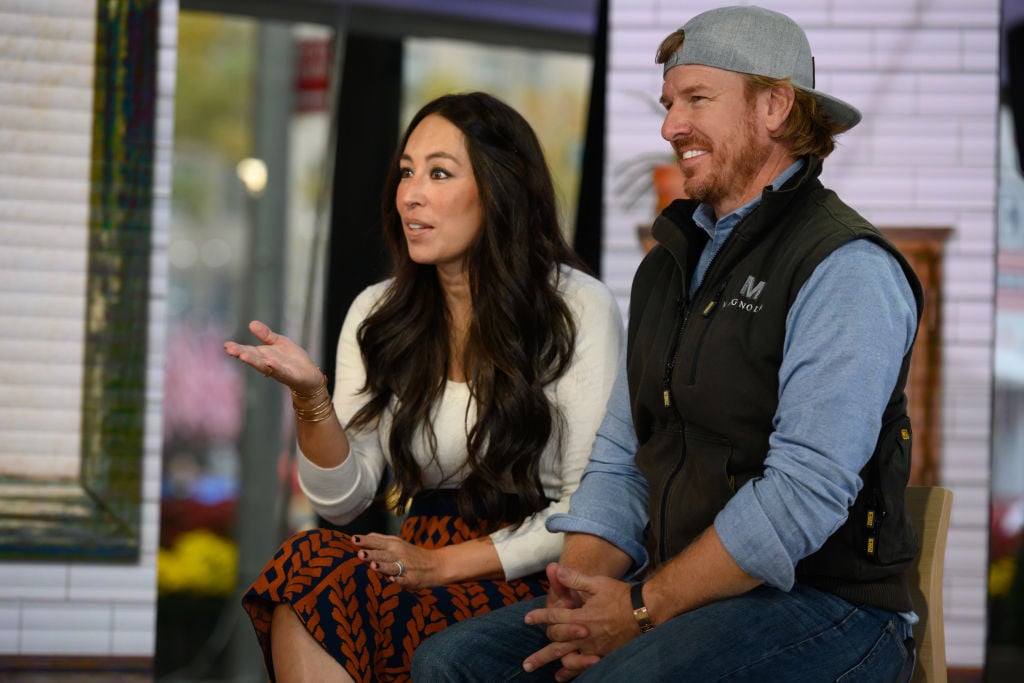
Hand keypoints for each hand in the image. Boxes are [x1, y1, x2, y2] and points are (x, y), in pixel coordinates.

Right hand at [223, 320, 322, 393]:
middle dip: (241, 354)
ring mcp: (278, 370)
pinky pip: (281, 371)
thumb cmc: (292, 359)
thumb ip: (266, 335)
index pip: (248, 351)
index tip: (226, 345)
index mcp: (263, 355)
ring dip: (254, 362)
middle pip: (253, 358)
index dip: (237, 348)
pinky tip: (270, 362)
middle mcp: (267, 363)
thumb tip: (252, 323)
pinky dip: (275, 367)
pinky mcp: (290, 376)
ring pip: (264, 366)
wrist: (309, 374)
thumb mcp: (279, 342)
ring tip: (243, 356)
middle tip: (230, 349)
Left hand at [352, 533, 443, 588]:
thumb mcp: (398, 543)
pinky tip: (391, 579)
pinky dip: (397, 579)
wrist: (436, 564)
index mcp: (394, 544)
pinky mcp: (411, 579)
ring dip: (382, 566)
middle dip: (371, 554)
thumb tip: (365, 536)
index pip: (377, 541)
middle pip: (382, 554)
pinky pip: (403, 579)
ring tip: (373, 565)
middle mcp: (399, 554)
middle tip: (360, 553)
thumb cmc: (412, 554)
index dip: (365, 541)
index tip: (353, 539)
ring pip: (391, 566)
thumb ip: (381, 540)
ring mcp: (405, 567)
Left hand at [522, 564, 635, 679]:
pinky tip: (564, 677)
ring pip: (568, 659)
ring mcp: (594, 647)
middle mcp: (584, 635)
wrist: (644, 611)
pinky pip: (585, 666)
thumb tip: (556, 569)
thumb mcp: (596, 583)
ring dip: (552, 666)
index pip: (553, 617)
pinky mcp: (604, 654)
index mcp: (580, 617)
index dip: (538, 617)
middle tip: (526, 663)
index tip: (527, 619)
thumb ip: (574, 579)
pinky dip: (573, 672)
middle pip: (556, 644)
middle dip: (540, 654)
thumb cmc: (620, 595)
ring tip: (541, 673)